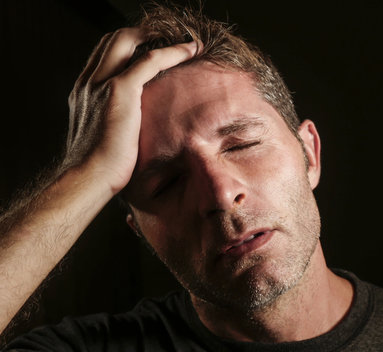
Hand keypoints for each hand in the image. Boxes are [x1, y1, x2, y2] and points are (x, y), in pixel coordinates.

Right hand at [65, 27, 198, 193]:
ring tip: (182, 41)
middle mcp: (89, 81)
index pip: (104, 55)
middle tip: (167, 39)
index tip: (150, 50)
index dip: (127, 47)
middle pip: (113, 39)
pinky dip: (172, 51)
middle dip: (140, 34)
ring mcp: (101, 83)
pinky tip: (190, 50)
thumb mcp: (102, 138)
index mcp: (84, 91)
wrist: (88, 178)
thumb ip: (112, 124)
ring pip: (127, 41)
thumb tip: (131, 132)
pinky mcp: (120, 90)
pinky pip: (150, 60)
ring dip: (156, 36)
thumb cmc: (99, 168)